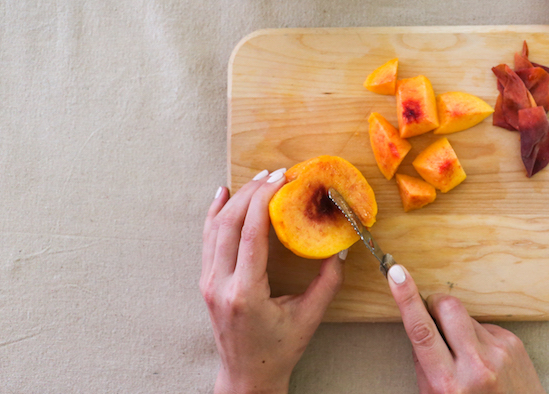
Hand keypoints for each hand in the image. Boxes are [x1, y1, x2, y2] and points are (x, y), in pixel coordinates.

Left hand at [201, 169, 345, 393]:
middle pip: (230, 223)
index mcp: (245, 293)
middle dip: (253, 192)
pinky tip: (224, 194)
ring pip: (215, 227)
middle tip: (276, 174)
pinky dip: (215, 213)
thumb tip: (341, 248)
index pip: (251, 234)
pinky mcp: (207, 281)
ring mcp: (209, 282)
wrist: (247, 376)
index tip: (283, 179)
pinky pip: (208, 239)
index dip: (265, 200)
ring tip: (259, 178)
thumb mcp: (309, 318)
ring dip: (237, 198)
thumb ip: (328, 282)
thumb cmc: (279, 350)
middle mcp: (221, 284)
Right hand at [387, 264, 545, 393]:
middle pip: (447, 307)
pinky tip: (483, 358)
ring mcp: (498, 352)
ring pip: (465, 315)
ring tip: (465, 354)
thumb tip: (420, 325)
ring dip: (458, 326)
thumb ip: (425, 365)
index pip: (422, 330)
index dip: (406, 298)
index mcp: (449, 383)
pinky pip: (484, 325)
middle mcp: (475, 365)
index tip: (396, 273)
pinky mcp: (512, 343)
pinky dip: (477, 337)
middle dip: (435, 304)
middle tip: (433, 317)